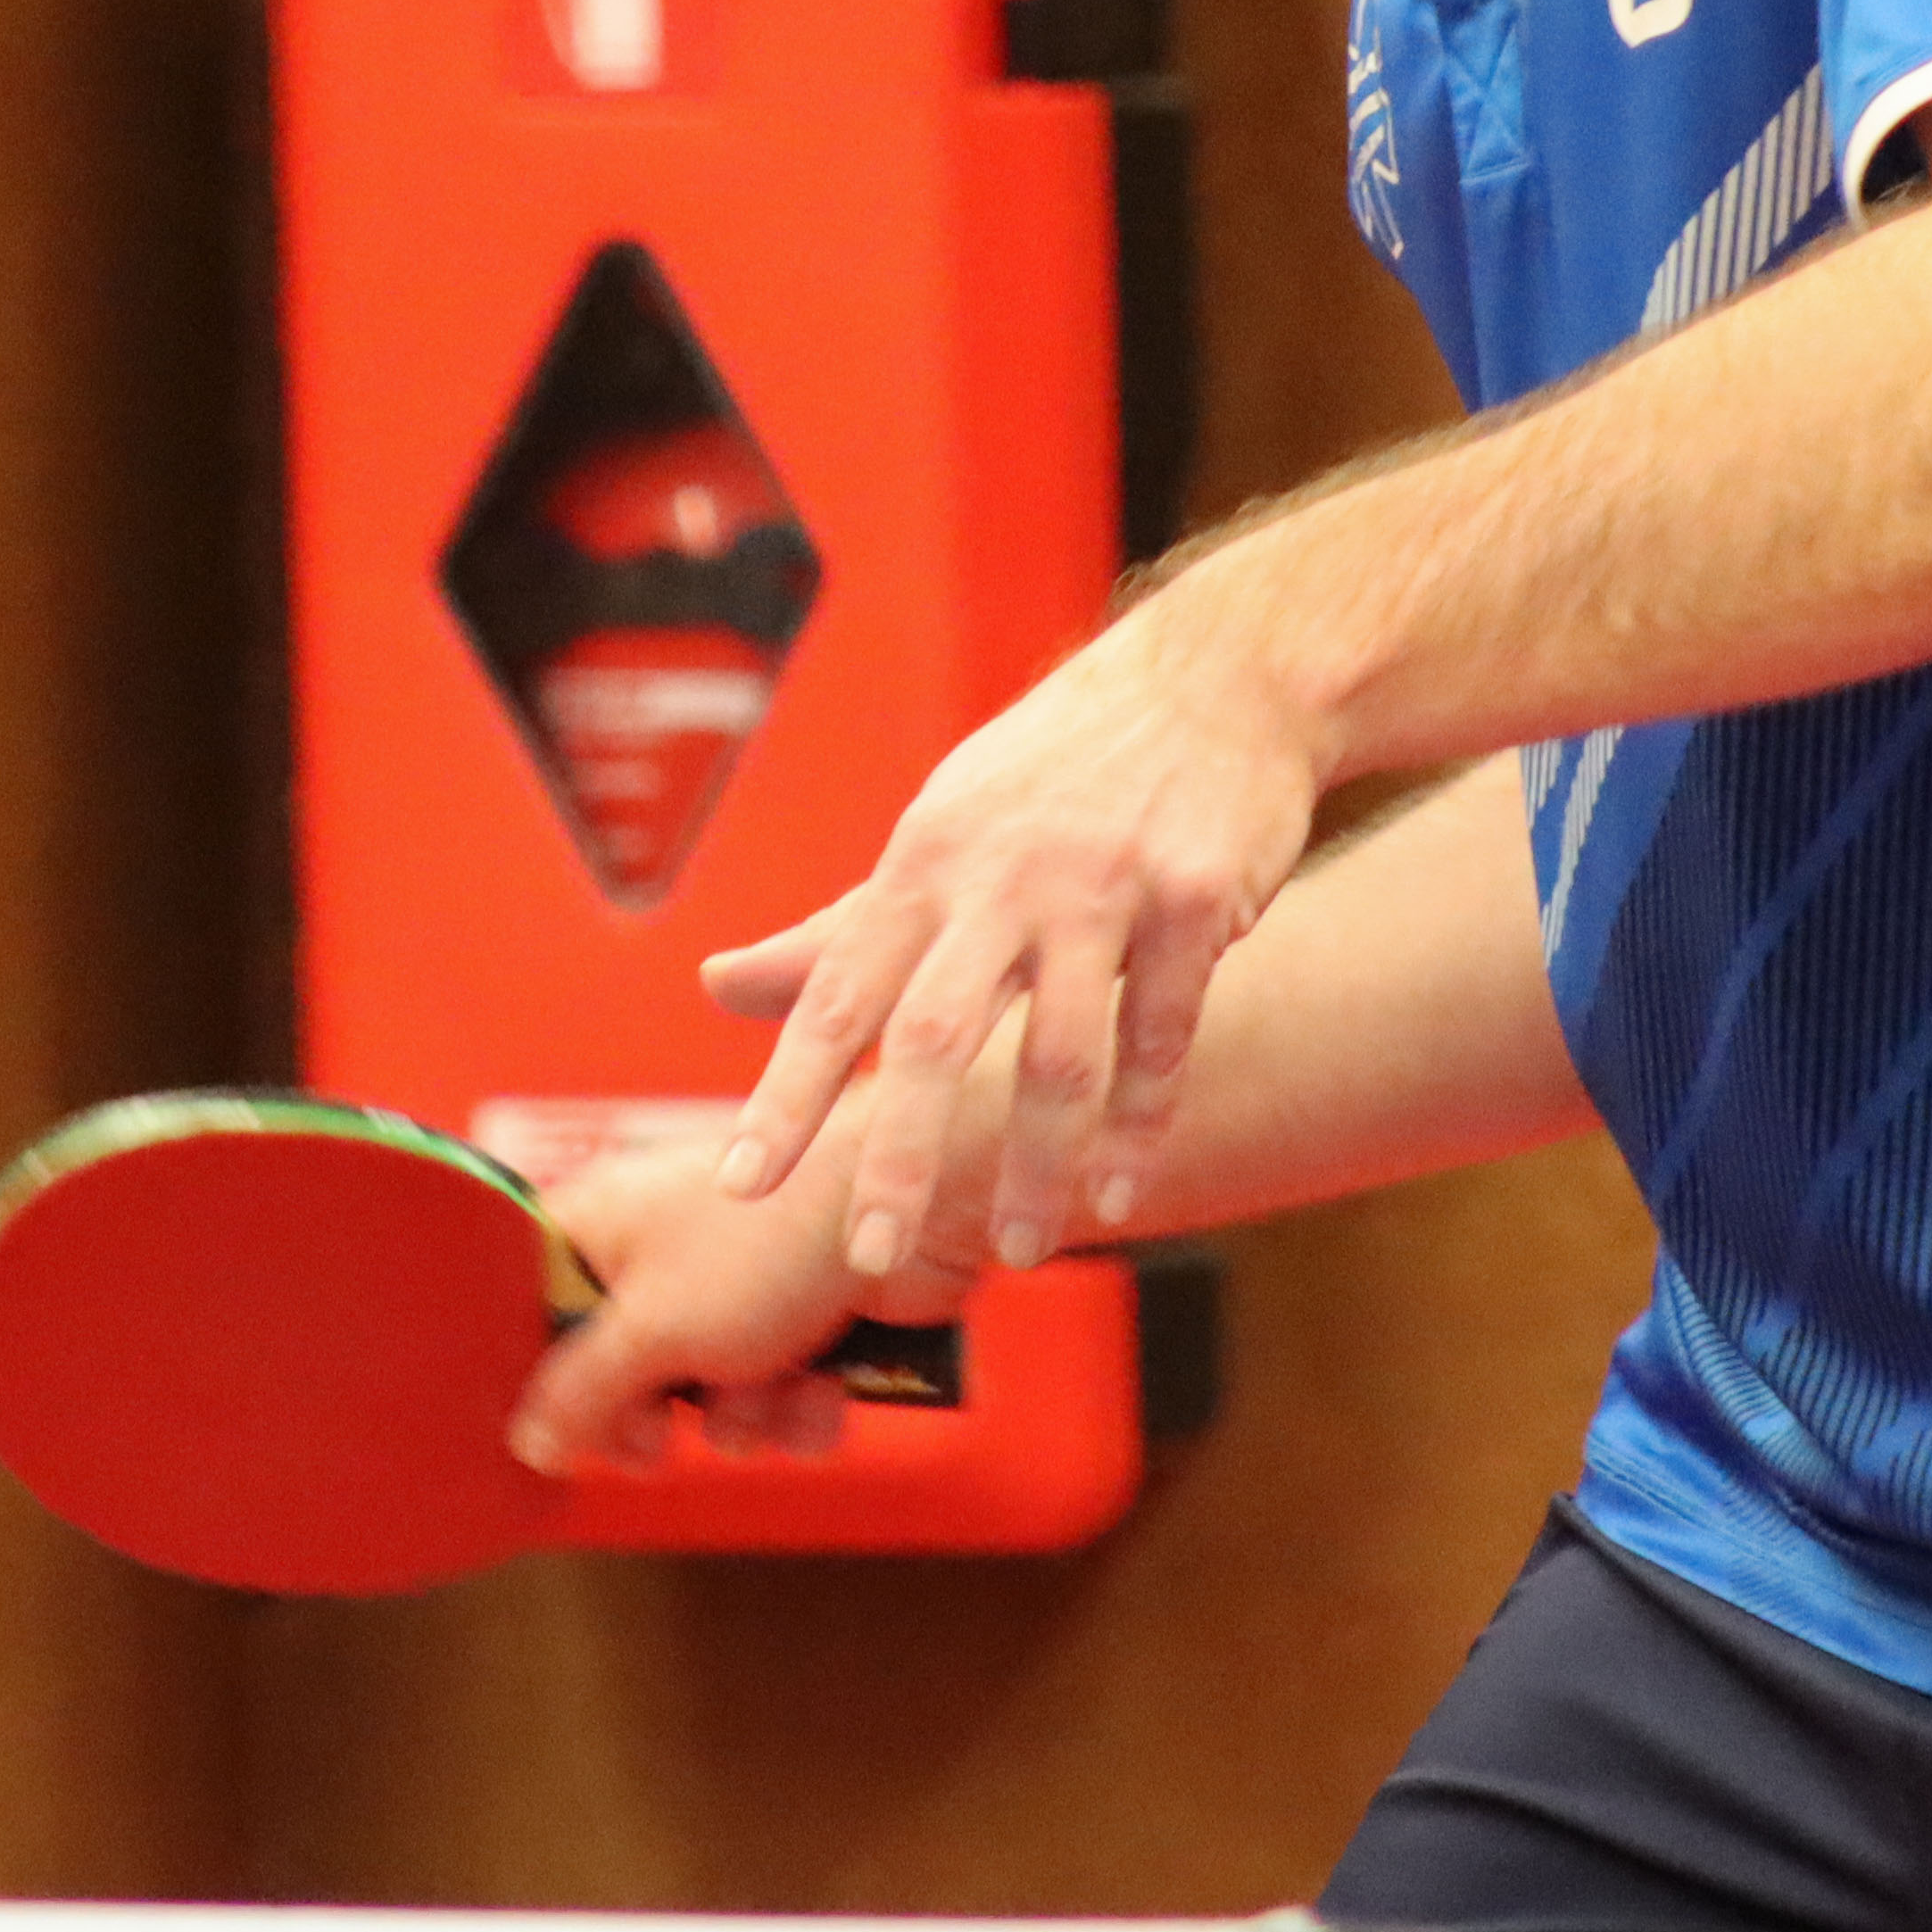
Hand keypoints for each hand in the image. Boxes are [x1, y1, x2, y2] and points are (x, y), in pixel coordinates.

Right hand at [503, 1138, 971, 1474]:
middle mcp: (657, 1252)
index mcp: (599, 1224)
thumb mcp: (654, 1328)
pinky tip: (826, 1387)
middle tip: (662, 1439)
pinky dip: (800, 1405)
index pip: (529, 1302)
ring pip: (705, 1397)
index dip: (538, 1370)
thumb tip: (525, 1441)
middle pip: (616, 1369)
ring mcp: (730, 1286)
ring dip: (746, 1416)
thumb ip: (582, 1390)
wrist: (921, 1206)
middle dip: (655, 1417)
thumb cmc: (769, 1244)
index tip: (557, 1422)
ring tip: (778, 1389)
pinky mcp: (798, 1317)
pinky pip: (773, 1395)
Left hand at [701, 606, 1324, 1279]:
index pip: (836, 993)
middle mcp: (1001, 879)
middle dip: (901, 1155)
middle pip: (937, 1036)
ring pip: (1061, 1056)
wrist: (1214, 677)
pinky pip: (1161, 1037)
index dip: (788, 1093)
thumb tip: (717, 988)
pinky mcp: (1195, 902)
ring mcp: (1102, 889)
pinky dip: (1138, 1126)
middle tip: (868, 1254)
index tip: (742, 1184)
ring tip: (1021, 1251)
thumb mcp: (934, 834)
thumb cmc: (1051, 775)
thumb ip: (836, 929)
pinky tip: (1115, 1190)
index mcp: (923, 865)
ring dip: (1037, 1166)